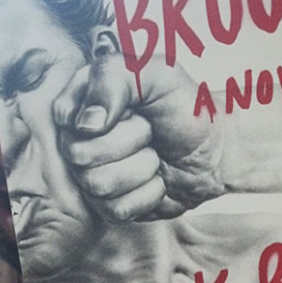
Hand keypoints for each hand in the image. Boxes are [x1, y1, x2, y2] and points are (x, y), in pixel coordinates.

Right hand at [53, 54, 225, 221]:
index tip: (134, 108)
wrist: (216, 148)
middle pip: (80, 154)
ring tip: (155, 156)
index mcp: (82, 103)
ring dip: (141, 169)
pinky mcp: (110, 206)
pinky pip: (116, 209)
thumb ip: (113, 79)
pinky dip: (148, 194)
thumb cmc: (184, 108)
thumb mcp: (155, 73)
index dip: (106, 115)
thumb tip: (87, 124)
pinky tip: (157, 180)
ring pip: (99, 184)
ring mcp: (92, 175)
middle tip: (149, 132)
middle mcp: (80, 140)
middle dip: (130, 142)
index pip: (65, 116)